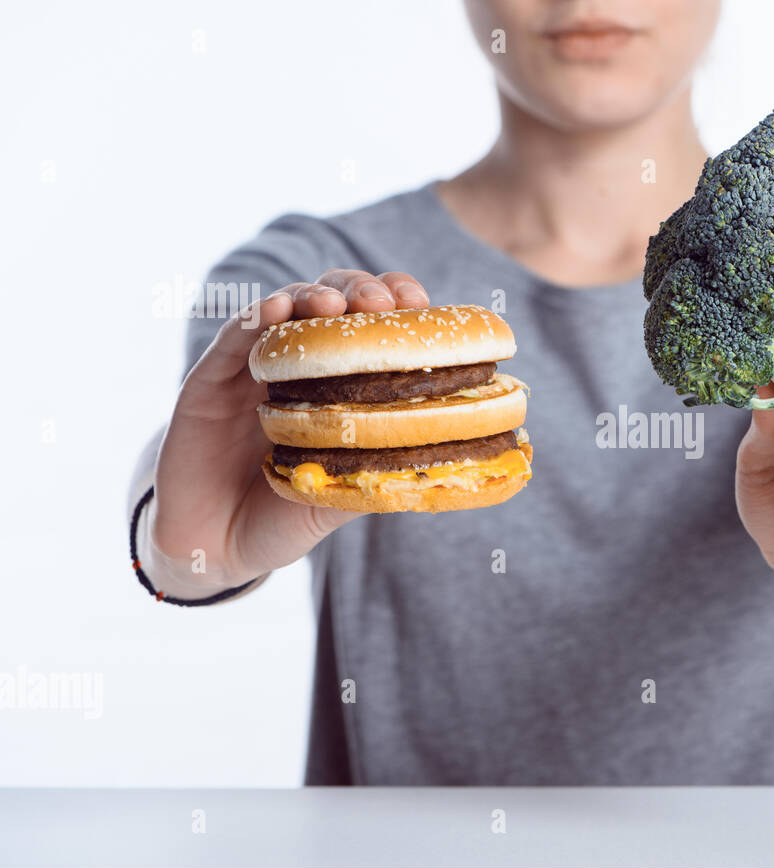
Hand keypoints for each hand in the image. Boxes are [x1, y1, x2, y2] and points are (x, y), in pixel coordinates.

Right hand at [143, 269, 430, 597]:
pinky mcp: (209, 379)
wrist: (214, 547)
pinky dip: (255, 317)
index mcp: (337, 386)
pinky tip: (275, 309)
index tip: (419, 305)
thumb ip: (377, 471)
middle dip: (361, 291)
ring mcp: (254, 368)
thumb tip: (441, 461)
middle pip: (333, 303)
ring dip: (313, 296)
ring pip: (286, 307)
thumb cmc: (282, 518)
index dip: (397, 308)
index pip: (372, 329)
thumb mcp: (340, 498)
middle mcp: (299, 367)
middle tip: (383, 303)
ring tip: (333, 305)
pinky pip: (233, 337)